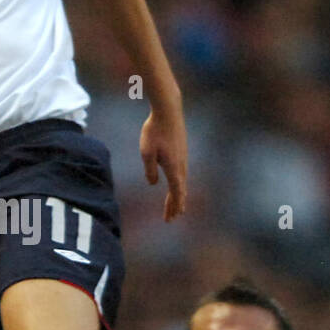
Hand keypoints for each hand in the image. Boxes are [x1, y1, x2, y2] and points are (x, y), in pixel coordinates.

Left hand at [140, 107, 187, 221]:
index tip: (170, 219)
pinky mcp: (181, 151)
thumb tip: (153, 183)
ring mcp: (183, 157)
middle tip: (171, 219)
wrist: (169, 111)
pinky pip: (181, 174)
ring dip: (178, 196)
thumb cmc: (155, 130)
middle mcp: (181, 165)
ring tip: (176, 207)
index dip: (173, 206)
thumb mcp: (146, 151)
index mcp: (173, 168)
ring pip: (182, 182)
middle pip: (180, 190)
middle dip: (175, 206)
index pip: (175, 192)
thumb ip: (149, 170)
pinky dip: (179, 184)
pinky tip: (177, 185)